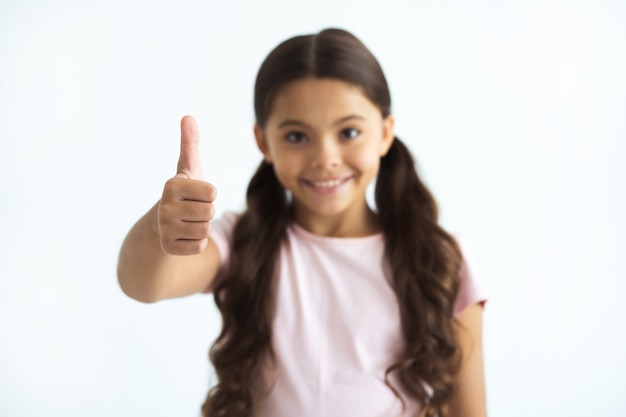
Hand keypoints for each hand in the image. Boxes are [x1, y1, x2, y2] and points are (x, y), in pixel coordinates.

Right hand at [157, 115, 216, 254]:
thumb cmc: (182, 193)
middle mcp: (165, 207)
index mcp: (172, 186)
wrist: (160, 224)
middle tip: (192, 210)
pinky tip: (184, 236)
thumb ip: (190, 144)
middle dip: (206, 211)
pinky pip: (199, 247)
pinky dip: (196, 243)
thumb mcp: (188, 169)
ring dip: (202, 227)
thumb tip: (188, 116)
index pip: (212, 192)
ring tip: (187, 222)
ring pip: (206, 230)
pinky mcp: (169, 248)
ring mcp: (165, 229)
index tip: (195, 194)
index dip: (209, 194)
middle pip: (210, 212)